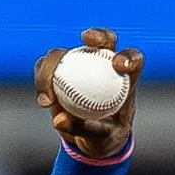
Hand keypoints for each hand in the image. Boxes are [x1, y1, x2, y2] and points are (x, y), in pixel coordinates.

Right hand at [33, 27, 142, 158]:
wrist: (92, 138)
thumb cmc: (106, 137)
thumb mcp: (102, 139)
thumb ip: (85, 129)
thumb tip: (59, 120)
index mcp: (125, 79)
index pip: (132, 60)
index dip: (128, 57)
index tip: (118, 65)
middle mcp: (103, 64)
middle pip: (105, 40)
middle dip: (98, 35)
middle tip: (86, 41)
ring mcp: (80, 63)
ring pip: (65, 53)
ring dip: (52, 68)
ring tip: (49, 99)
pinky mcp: (59, 69)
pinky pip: (46, 67)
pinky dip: (42, 81)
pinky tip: (44, 101)